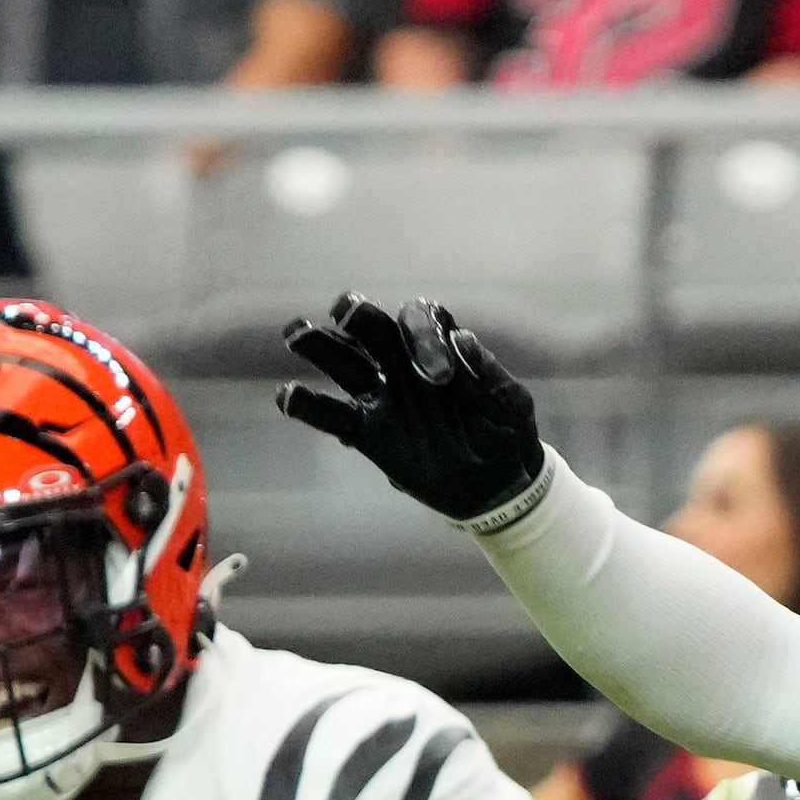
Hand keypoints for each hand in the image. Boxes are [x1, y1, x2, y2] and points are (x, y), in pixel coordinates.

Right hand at [276, 296, 547, 523]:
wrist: (500, 489)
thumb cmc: (509, 437)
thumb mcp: (512, 405)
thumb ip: (490, 374)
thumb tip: (461, 339)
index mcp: (441, 350)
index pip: (421, 321)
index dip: (424, 336)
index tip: (440, 377)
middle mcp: (405, 365)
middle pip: (373, 328)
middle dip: (358, 314)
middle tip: (345, 311)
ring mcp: (383, 397)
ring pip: (344, 362)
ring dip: (319, 345)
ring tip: (297, 334)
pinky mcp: (369, 433)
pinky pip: (332, 415)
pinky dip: (307, 406)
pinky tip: (287, 397)